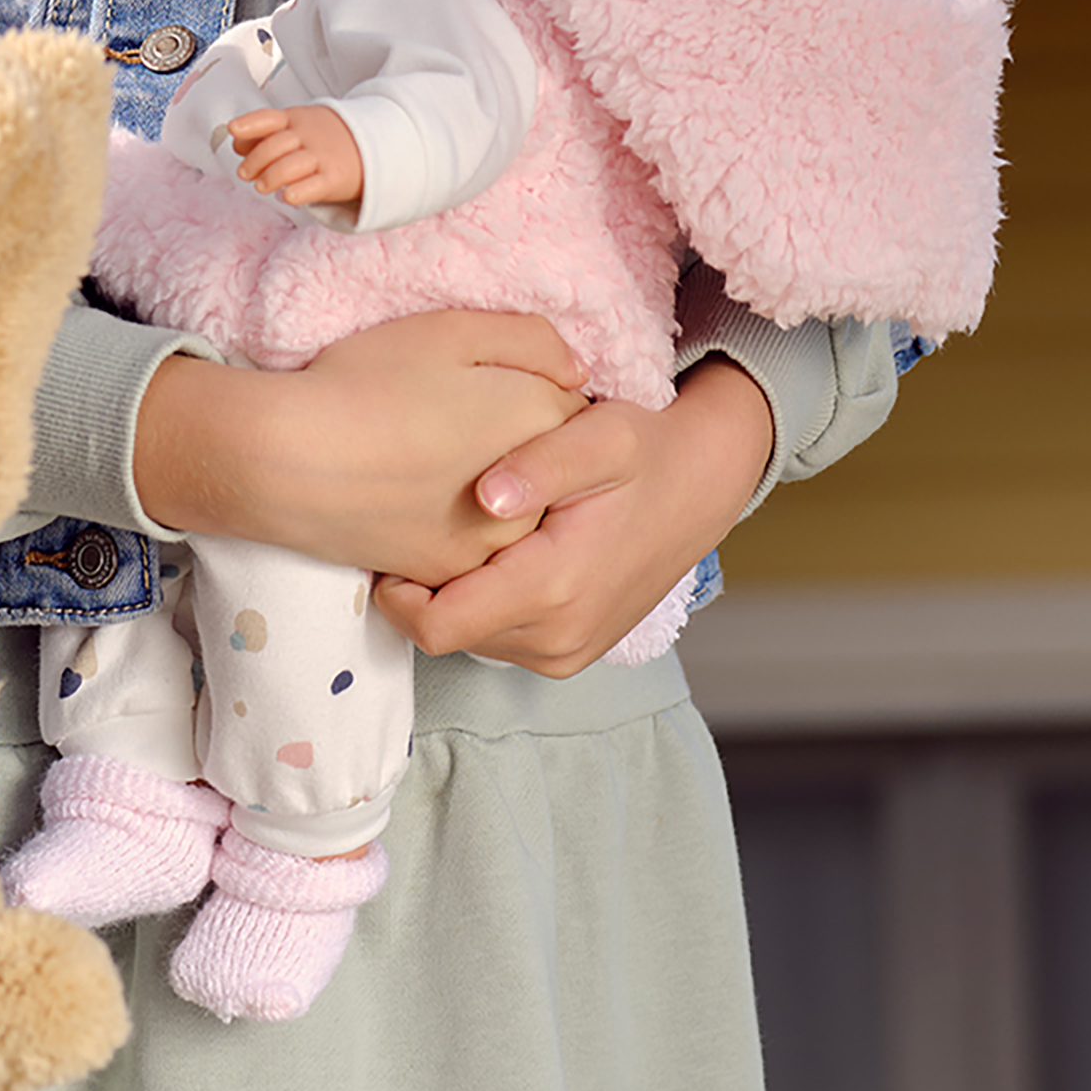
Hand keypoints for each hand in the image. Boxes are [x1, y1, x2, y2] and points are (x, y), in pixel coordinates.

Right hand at [128, 302, 581, 584]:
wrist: (288, 462)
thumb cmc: (365, 383)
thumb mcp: (451, 330)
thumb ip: (531, 340)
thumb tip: (575, 370)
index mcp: (543, 421)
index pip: (575, 412)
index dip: (534, 396)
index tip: (497, 392)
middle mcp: (534, 493)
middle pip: (553, 471)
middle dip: (525, 453)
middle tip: (463, 429)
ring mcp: (493, 545)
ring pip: (518, 517)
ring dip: (498, 498)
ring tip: (437, 465)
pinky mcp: (451, 577)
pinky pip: (475, 554)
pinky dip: (459, 532)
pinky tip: (418, 501)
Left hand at [229, 105, 366, 211]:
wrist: (371, 147)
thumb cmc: (323, 138)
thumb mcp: (298, 126)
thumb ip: (266, 133)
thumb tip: (237, 144)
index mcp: (296, 119)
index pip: (270, 118)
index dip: (250, 124)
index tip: (233, 129)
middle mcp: (308, 136)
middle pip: (276, 145)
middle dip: (255, 160)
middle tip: (245, 174)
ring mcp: (322, 157)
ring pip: (290, 166)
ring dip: (270, 177)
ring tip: (262, 187)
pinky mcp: (335, 179)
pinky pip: (313, 186)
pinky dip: (297, 192)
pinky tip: (287, 196)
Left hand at [381, 358, 775, 677]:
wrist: (700, 487)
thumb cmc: (644, 452)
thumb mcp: (599, 436)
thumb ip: (541, 463)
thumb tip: (485, 496)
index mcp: (555, 588)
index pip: (436, 624)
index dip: (395, 592)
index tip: (390, 542)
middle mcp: (558, 637)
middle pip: (445, 633)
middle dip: (422, 588)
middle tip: (418, 527)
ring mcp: (564, 653)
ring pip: (468, 639)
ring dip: (453, 596)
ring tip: (457, 536)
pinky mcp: (567, 654)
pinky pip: (497, 639)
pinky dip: (482, 604)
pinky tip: (490, 554)